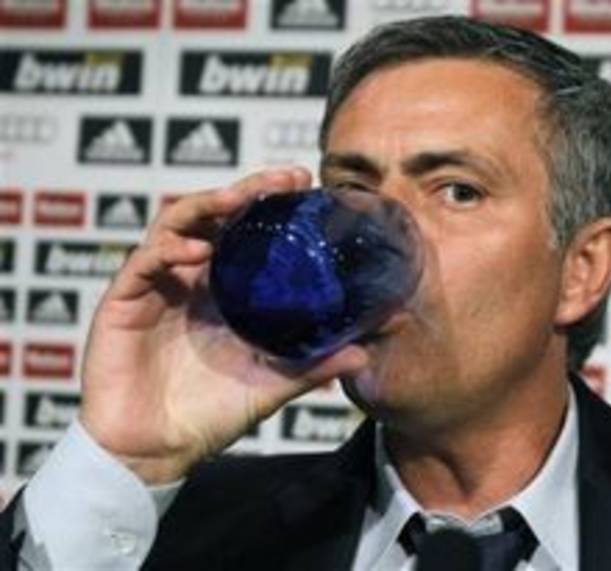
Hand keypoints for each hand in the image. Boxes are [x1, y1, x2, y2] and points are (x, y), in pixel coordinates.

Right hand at [79, 168, 368, 483]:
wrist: (155, 450)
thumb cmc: (209, 414)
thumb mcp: (271, 385)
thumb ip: (313, 366)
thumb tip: (364, 352)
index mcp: (224, 290)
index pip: (246, 230)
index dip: (270, 203)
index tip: (305, 183)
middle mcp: (192, 277)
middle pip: (215, 215)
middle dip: (247, 190)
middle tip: (284, 178)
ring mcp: (158, 285)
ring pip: (176, 223)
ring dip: (207, 204)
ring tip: (239, 199)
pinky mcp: (123, 301)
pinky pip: (143, 261)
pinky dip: (168, 248)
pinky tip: (197, 251)